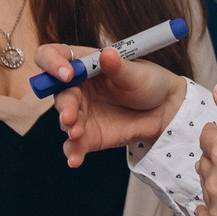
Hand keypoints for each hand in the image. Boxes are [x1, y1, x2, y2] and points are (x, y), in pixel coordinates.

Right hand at [41, 43, 185, 166]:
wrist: (164, 111)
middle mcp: (76, 88)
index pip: (53, 56)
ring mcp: (80, 113)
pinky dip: (72, 153)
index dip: (52, 63)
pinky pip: (74, 146)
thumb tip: (107, 55)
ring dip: (68, 126)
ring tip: (77, 133)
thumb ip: (118, 66)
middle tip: (69, 115)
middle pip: (56, 92)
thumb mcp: (136, 72)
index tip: (67, 74)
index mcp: (83, 64)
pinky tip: (75, 160)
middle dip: (63, 104)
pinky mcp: (88, 136)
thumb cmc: (148, 82)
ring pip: (64, 119)